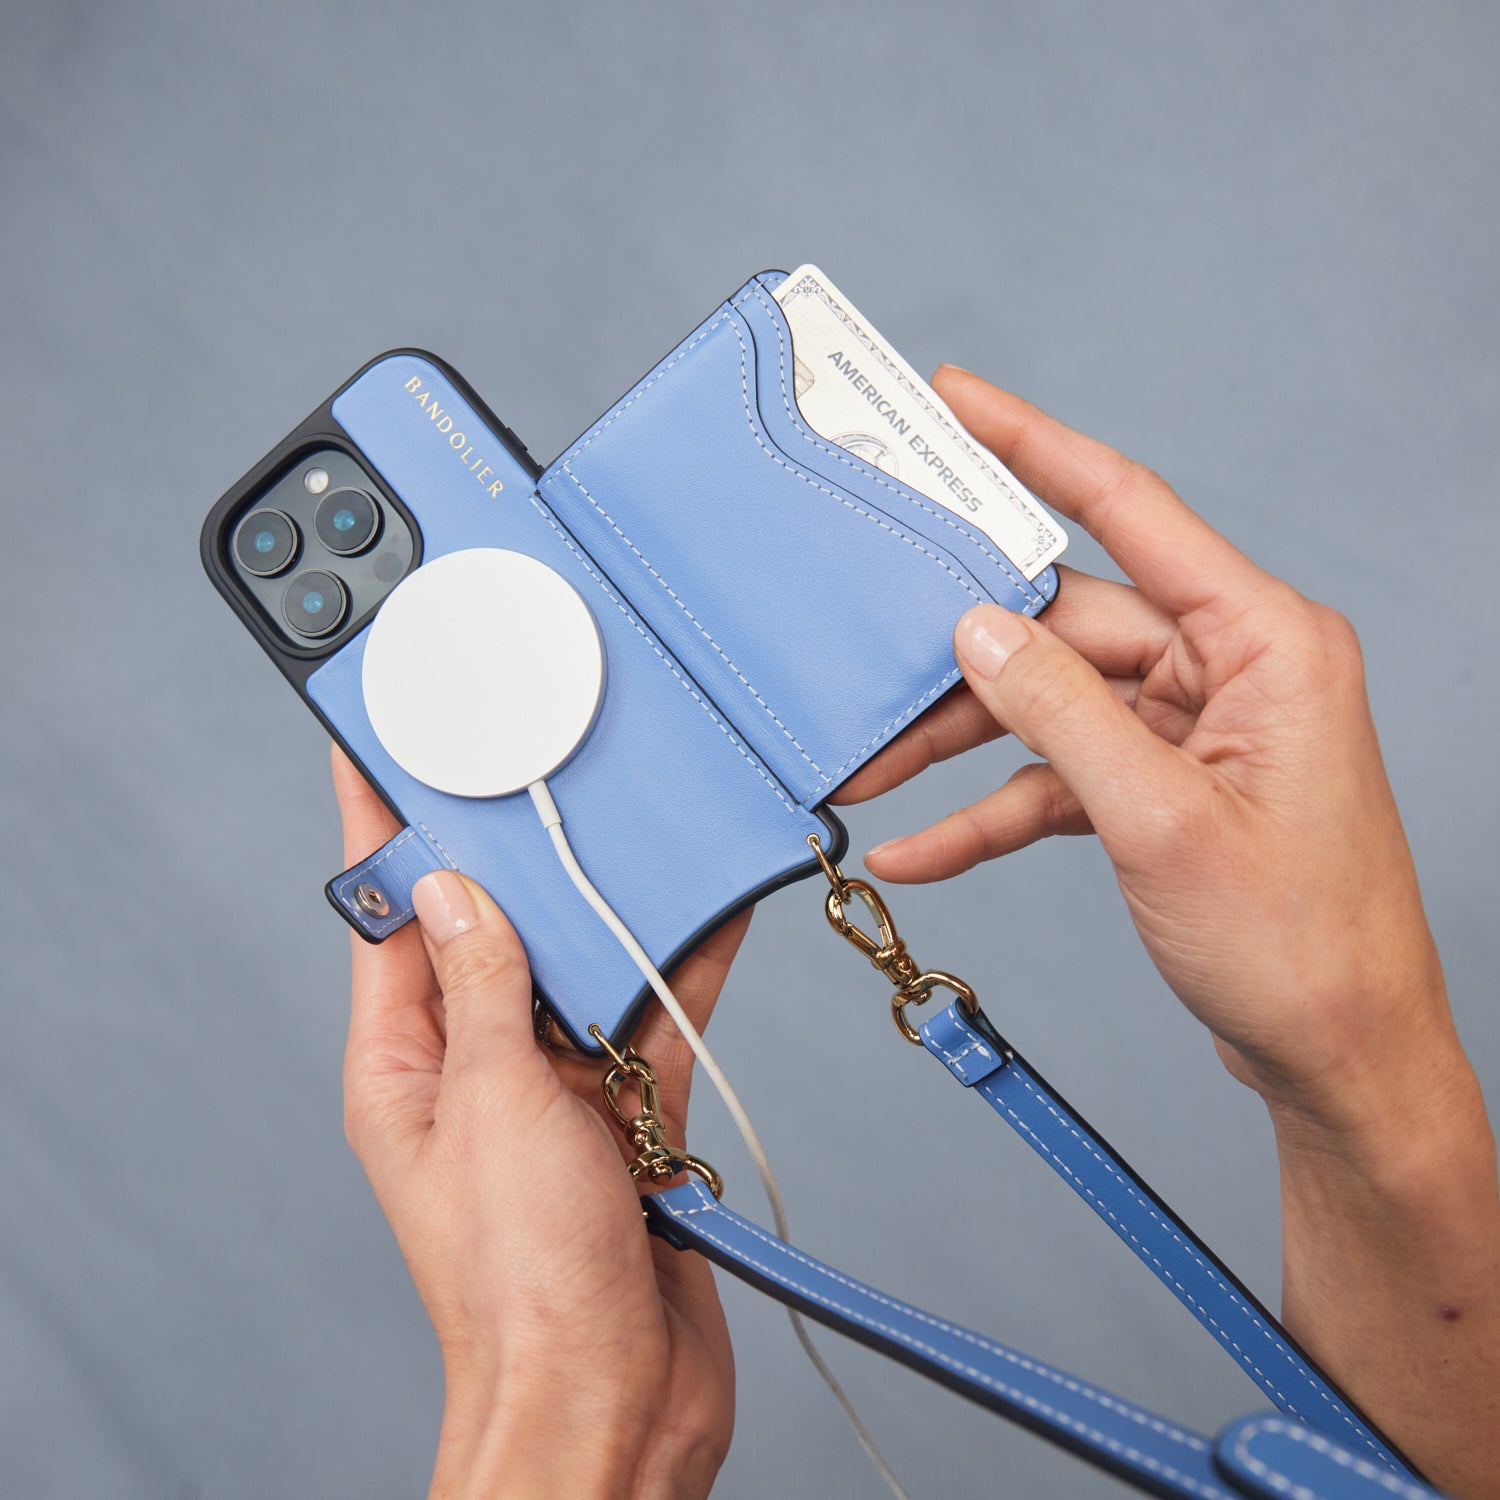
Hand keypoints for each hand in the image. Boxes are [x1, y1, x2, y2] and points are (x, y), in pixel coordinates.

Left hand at [333, 747, 742, 1499]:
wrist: (612, 1397)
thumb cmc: (523, 1280)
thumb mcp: (492, 1103)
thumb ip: (485, 988)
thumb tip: (455, 892)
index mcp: (405, 1065)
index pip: (385, 920)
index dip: (379, 831)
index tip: (378, 749)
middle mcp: (474, 1070)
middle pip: (490, 934)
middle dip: (514, 857)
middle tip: (536, 768)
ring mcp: (550, 1092)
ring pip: (577, 969)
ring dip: (607, 910)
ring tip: (631, 828)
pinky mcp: (624, 1116)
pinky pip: (647, 1021)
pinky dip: (675, 971)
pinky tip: (705, 917)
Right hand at [834, 369, 1499, 1494]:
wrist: (1339, 1058)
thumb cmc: (1298, 944)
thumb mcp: (1160, 819)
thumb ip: (1062, 710)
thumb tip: (977, 629)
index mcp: (1263, 639)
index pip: (1129, 508)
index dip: (1033, 446)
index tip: (954, 400)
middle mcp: (1230, 667)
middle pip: (1066, 624)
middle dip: (960, 658)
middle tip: (863, 652)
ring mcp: (1194, 730)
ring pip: (1050, 704)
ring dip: (960, 742)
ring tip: (868, 770)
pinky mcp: (1163, 787)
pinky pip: (1059, 777)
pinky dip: (994, 809)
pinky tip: (922, 846)